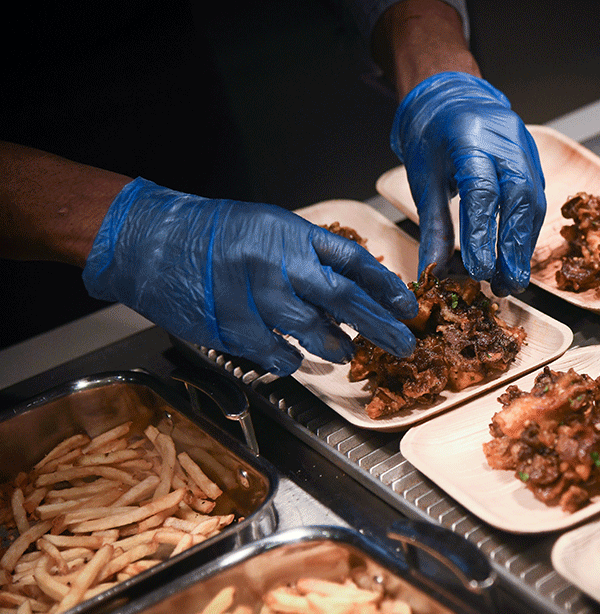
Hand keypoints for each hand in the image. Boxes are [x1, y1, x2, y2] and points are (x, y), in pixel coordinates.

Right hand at [82, 178, 417, 375]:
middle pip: (343, 298)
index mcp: (292, 234)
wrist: (151, 239)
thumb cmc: (214, 233)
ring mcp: (253, 293)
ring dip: (335, 346)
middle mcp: (278, 261)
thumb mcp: (271, 228)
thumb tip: (349, 291)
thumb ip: (308, 256)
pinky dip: (291, 359)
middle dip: (378, 325)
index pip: (353, 262)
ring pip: (310, 329)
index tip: (407, 306)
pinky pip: (273, 350)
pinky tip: (297, 358)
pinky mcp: (229, 322)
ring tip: (346, 351)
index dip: (385, 287)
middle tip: (402, 344)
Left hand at [390, 72, 545, 295]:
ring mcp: (524, 147)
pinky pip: (536, 197)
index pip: (482, 192)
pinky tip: (517, 254)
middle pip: (519, 197)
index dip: (483, 234)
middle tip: (507, 283)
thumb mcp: (423, 179)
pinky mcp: (533, 158)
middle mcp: (504, 140)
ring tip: (512, 278)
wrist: (449, 97)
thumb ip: (433, 227)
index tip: (479, 271)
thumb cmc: (432, 136)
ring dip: (525, 244)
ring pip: (534, 200)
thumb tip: (432, 271)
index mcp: (469, 139)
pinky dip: (527, 230)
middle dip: (514, 246)